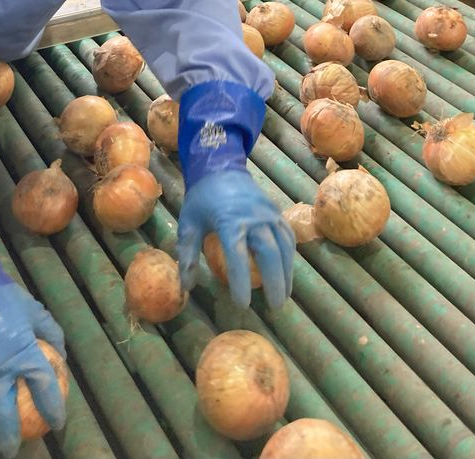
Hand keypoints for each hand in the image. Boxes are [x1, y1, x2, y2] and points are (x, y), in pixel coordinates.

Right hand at [0, 283, 66, 456]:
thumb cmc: (5, 297)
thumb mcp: (35, 311)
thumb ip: (51, 334)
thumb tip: (59, 356)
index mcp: (24, 354)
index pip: (43, 389)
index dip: (53, 409)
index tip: (57, 421)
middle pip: (5, 416)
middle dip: (11, 437)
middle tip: (16, 448)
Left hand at [176, 169, 294, 308]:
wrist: (220, 168)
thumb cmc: (202, 199)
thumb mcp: (188, 224)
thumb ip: (187, 255)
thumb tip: (185, 287)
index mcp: (229, 221)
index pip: (237, 256)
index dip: (241, 281)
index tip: (242, 304)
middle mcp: (253, 218)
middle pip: (269, 252)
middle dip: (274, 280)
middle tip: (275, 306)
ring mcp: (268, 213)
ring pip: (283, 245)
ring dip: (287, 272)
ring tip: (284, 295)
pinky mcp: (276, 211)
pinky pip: (287, 235)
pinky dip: (289, 255)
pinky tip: (287, 271)